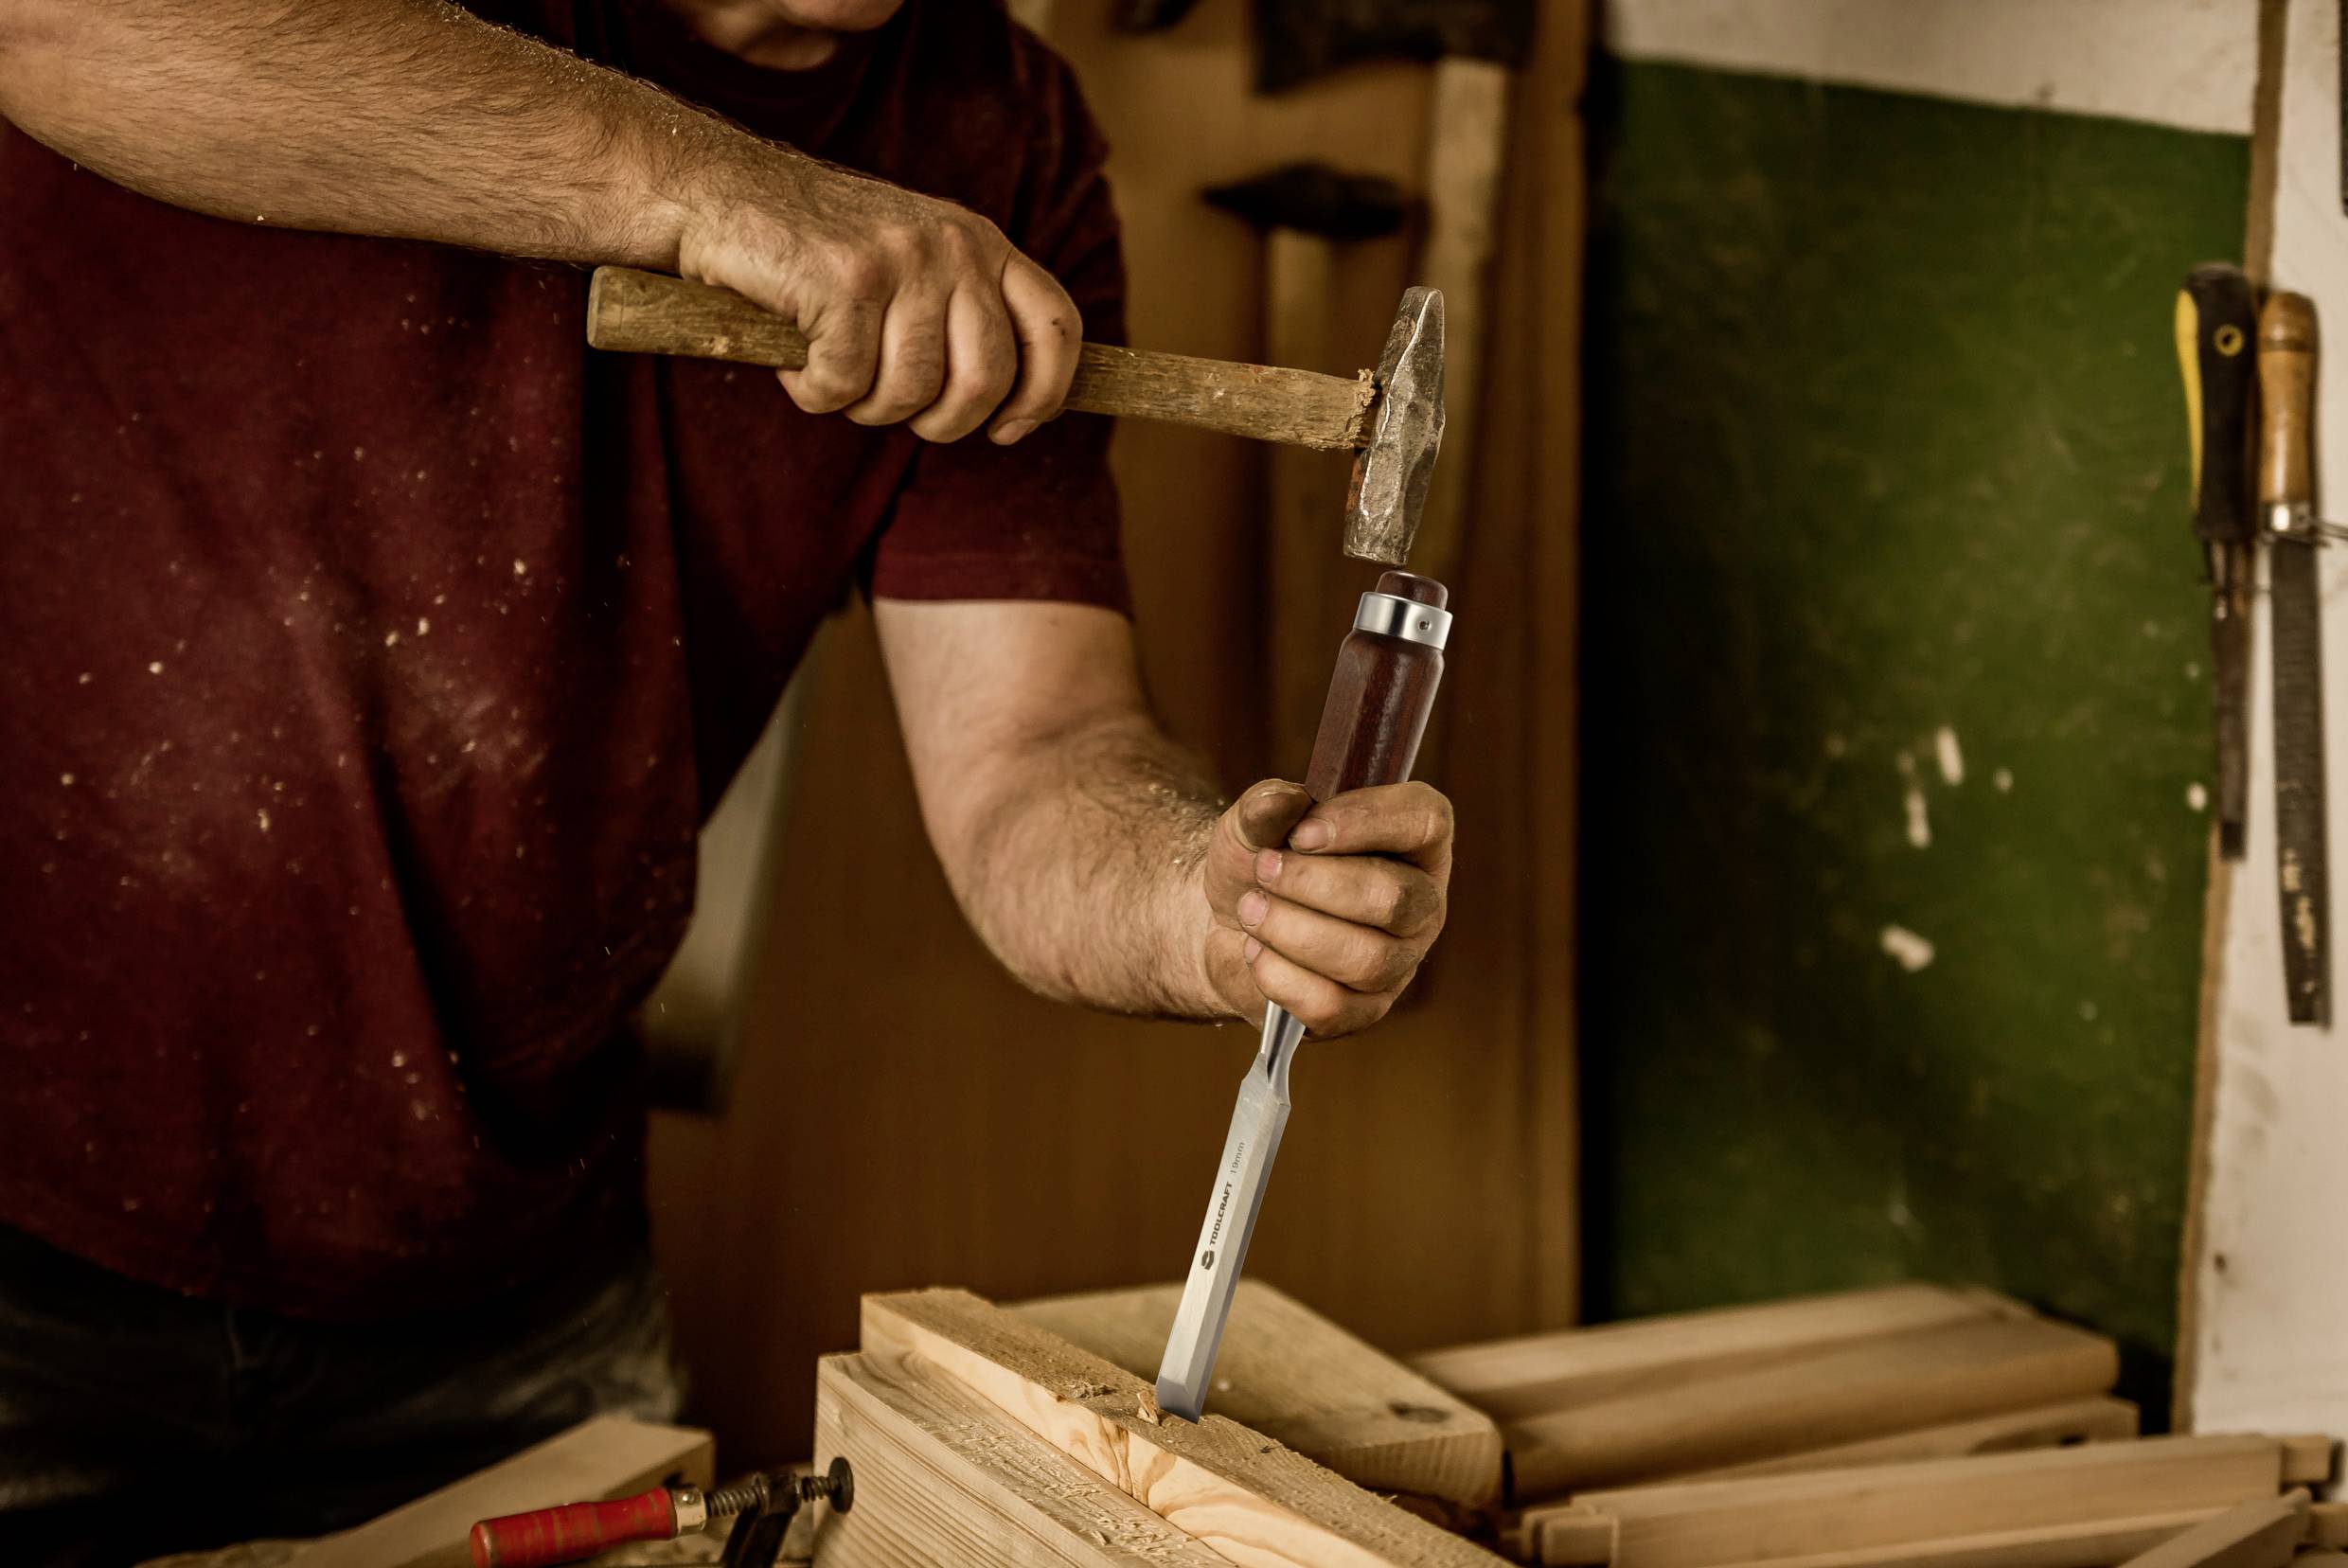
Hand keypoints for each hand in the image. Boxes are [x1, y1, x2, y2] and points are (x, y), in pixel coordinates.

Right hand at [674, 146, 1079, 443]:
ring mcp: (902, 259)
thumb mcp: (913, 268)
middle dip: (938, 422)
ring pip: (912, 393)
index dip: (1044, 392)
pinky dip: (812, 391)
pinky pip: (845, 385)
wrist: (717, 194)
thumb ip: (964, 317)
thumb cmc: (815, 254)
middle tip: (888, 406)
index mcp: (981, 243)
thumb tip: (1012, 407)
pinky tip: (794, 355)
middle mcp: (954, 245)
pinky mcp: (845, 280)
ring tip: (831, 369)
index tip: (1010, 429)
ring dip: (864, 406)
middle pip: (986, 381)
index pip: (1057, 325)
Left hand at [1200, 780, 1453, 1037]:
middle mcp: (1421, 904)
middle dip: (1316, 885)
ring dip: (1292, 931)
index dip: (1366, 822)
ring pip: (1366, 959)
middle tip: (1263, 869)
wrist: (1227, 921)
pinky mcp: (1363, 1011)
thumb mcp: (1254, 822)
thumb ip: (1266, 805)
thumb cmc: (1260, 862)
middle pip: (1395, 899)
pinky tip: (1256, 952)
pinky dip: (1280, 977)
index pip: (1425, 821)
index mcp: (1414, 841)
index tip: (1301, 833)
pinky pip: (1332, 1005)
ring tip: (1250, 909)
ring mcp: (1399, 963)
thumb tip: (1282, 801)